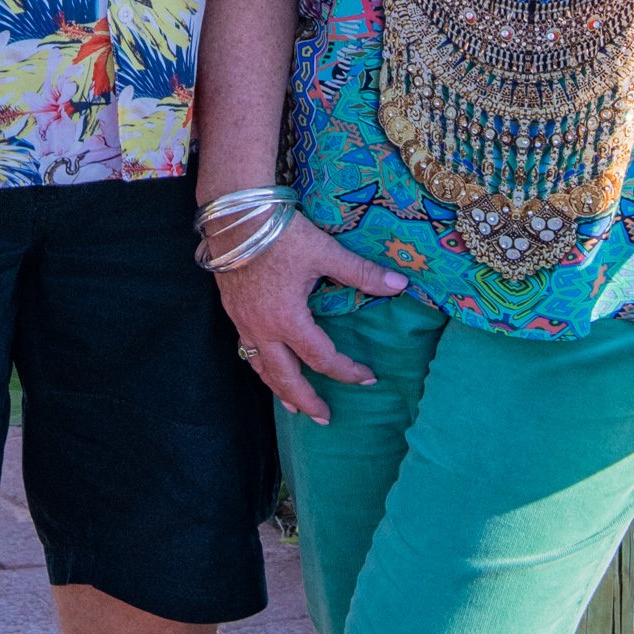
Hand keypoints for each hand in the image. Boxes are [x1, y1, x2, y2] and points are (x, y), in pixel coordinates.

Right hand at [213, 214, 405, 419]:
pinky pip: (246, 349)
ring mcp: (243, 322)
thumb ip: (362, 273)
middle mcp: (262, 329)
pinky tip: (266, 365)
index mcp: (288, 320)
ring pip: (260, 367)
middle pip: (285, 377)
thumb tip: (401, 284)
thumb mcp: (325, 252)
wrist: (233, 216)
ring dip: (278, 389)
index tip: (367, 376)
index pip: (322, 358)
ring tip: (292, 405)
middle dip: (306, 400)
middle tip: (323, 418)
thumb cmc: (281, 234)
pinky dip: (260, 365)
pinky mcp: (232, 311)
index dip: (346, 371)